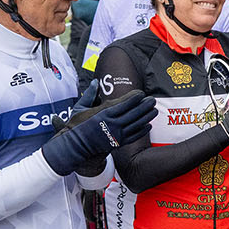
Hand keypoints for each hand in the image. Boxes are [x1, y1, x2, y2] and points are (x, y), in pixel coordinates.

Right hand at [41, 89, 157, 174]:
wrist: (75, 146)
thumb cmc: (76, 126)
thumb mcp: (80, 107)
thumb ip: (90, 94)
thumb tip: (96, 82)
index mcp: (103, 113)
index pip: (124, 103)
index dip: (134, 97)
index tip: (141, 93)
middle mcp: (112, 123)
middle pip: (133, 113)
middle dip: (144, 105)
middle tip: (152, 100)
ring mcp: (116, 134)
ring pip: (136, 124)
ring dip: (146, 117)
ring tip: (154, 110)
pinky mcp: (117, 143)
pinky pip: (133, 136)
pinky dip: (142, 131)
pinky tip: (148, 125)